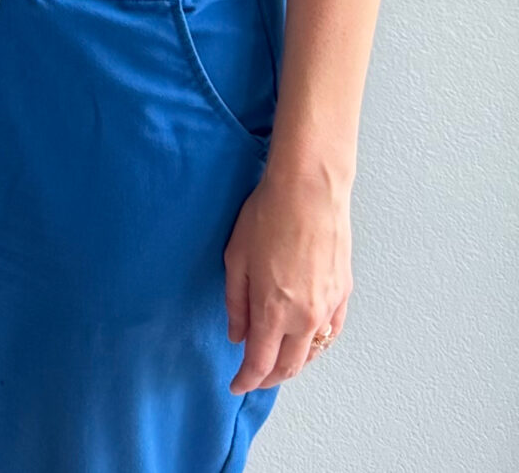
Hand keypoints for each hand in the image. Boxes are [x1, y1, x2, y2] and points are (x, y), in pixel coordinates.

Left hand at [225, 163, 352, 391]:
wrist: (310, 193)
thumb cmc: (266, 218)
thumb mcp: (235, 260)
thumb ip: (236, 303)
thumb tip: (236, 335)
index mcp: (273, 310)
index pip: (260, 362)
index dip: (246, 379)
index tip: (235, 385)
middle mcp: (305, 316)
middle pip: (289, 365)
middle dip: (269, 378)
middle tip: (253, 379)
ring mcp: (328, 307)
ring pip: (313, 353)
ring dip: (294, 365)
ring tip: (276, 364)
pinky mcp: (344, 294)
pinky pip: (331, 332)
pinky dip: (317, 345)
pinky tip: (306, 342)